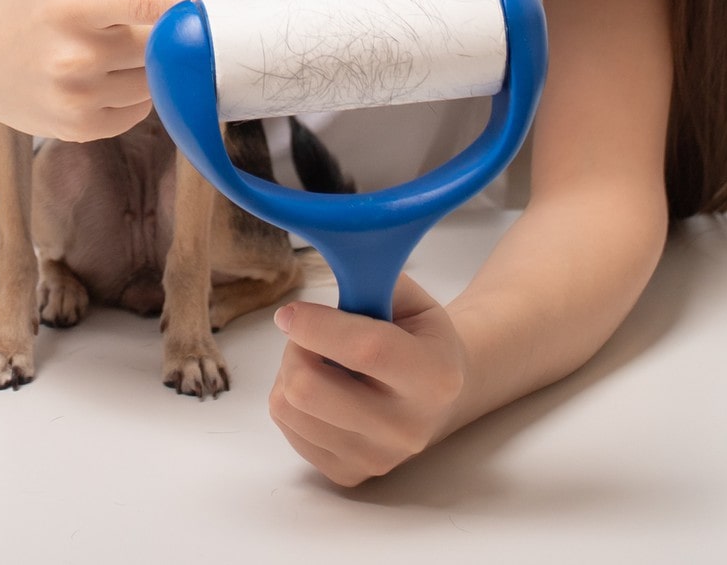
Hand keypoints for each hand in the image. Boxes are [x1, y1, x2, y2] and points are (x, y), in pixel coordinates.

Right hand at [0, 0, 224, 143]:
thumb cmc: (21, 6)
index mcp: (73, 5)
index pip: (149, 3)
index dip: (193, 2)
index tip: (225, 3)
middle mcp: (76, 55)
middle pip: (160, 46)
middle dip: (170, 34)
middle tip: (170, 24)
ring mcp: (79, 98)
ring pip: (156, 81)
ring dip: (155, 65)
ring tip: (121, 48)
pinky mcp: (81, 128)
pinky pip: (140, 110)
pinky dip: (139, 93)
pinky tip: (110, 75)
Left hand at [267, 273, 467, 486]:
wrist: (439, 396)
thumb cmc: (417, 336)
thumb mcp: (408, 297)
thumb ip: (371, 277)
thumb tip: (327, 252)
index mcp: (434, 376)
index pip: (364, 349)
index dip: (316, 324)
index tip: (291, 310)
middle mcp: (408, 427)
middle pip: (308, 387)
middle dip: (297, 347)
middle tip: (309, 332)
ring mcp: (377, 458)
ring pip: (288, 407)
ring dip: (291, 372)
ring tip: (321, 360)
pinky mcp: (348, 474)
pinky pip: (287, 428)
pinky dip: (293, 400)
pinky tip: (323, 389)